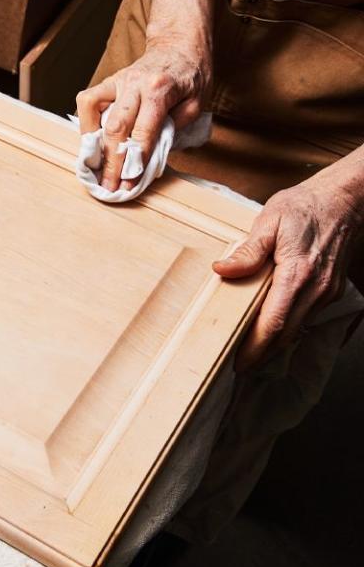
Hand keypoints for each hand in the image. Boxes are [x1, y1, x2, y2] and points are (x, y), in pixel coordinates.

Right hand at [76, 38, 210, 191]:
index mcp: (160, 89)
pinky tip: (91, 140)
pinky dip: (86, 123)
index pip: (143, 131)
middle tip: (108, 186)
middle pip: (115, 127)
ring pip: (94, 112)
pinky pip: (87, 102)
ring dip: (92, 142)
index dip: (135, 161)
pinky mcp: (108, 83)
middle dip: (111, 162)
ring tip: (95, 165)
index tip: (129, 184)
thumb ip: (174, 128)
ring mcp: (117, 81)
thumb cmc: (191, 74)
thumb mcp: (197, 102)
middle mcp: (135, 83)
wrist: (179, 43)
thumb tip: (150, 155)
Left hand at [213, 164, 363, 370]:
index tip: (237, 363)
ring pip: (297, 329)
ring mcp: (327, 292)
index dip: (254, 347)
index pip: (273, 323)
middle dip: (261, 354)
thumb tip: (222, 269)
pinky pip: (306, 317)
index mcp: (297, 273)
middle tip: (236, 367)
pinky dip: (287, 329)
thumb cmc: (303, 206)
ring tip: (248, 354)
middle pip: (285, 334)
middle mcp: (316, 289)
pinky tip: (270, 331)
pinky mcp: (331, 291)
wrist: (344, 200)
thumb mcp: (269, 220)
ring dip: (274, 344)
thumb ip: (248, 250)